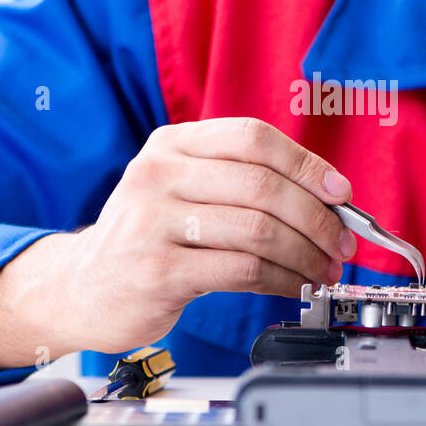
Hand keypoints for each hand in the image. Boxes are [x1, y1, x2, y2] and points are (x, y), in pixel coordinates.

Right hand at [65, 117, 357, 353]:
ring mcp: (153, 221)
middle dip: (317, 218)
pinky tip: (294, 286)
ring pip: (258, 230)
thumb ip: (241, 183)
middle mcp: (158, 174)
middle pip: (263, 185)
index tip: (340, 193)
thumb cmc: (149, 237)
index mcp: (172, 144)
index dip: (306, 164)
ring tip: (324, 270)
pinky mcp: (158, 269)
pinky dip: (282, 280)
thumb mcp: (182, 190)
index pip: (253, 138)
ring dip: (306, 254)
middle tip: (342, 243)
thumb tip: (327, 197)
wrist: (83, 287)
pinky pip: (242, 269)